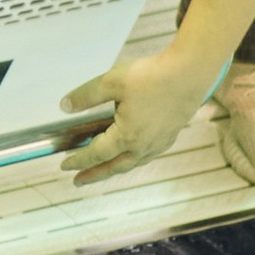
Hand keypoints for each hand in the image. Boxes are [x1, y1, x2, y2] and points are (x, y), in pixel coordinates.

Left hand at [54, 39, 210, 180]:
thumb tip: (64, 106)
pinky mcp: (170, 135)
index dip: (79, 160)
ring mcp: (159, 143)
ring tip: (103, 169)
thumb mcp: (111, 82)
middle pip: (115, 167)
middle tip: (79, 180)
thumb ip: (86, 96)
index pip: (97, 154)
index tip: (65, 165)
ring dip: (114, 168)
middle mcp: (144, 146)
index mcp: (127, 136)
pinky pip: (147, 155)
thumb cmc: (152, 77)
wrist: (190, 73)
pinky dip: (132, 159)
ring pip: (132, 163)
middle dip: (95, 174)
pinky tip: (131, 153)